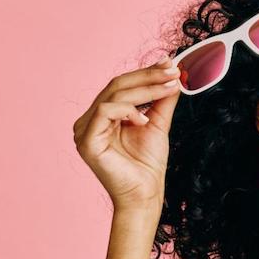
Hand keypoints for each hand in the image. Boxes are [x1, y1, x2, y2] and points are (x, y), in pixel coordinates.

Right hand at [72, 57, 182, 210]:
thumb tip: (172, 75)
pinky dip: (127, 110)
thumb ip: (161, 100)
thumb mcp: (158, 124)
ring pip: (113, 95)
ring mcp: (84, 130)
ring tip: (169, 89)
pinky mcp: (86, 141)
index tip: (170, 64)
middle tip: (173, 71)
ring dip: (144, 89)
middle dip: (148, 76)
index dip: (145, 72)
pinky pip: (105, 111)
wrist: (145, 194)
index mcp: (103, 115)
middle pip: (117, 85)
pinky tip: (145, 120)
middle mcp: (90, 120)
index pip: (122, 85)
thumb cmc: (148, 164)